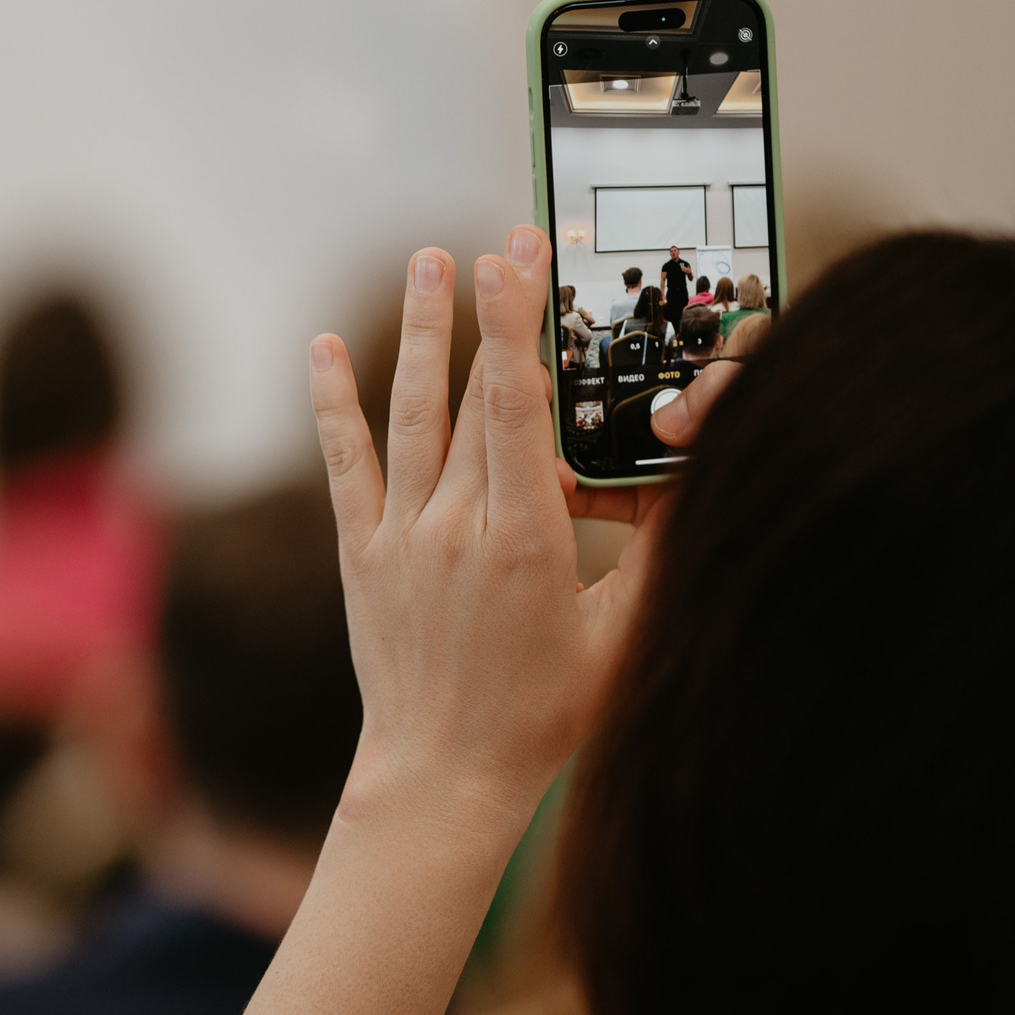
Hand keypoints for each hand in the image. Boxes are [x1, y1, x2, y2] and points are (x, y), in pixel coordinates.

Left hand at [310, 226, 695, 841]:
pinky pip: (345, 464)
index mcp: (524, 543)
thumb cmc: (545, 714)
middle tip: (501, 239)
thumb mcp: (620, 637)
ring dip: (421, 334)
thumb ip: (656, 555)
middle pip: (472, 400)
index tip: (513, 261)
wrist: (443, 775)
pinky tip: (319, 349)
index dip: (515, 330)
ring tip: (428, 259)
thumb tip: (695, 477)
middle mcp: (453, 529)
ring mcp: (399, 539)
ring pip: (409, 415)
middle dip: (488, 312)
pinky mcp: (361, 555)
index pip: (519, 412)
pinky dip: (331, 404)